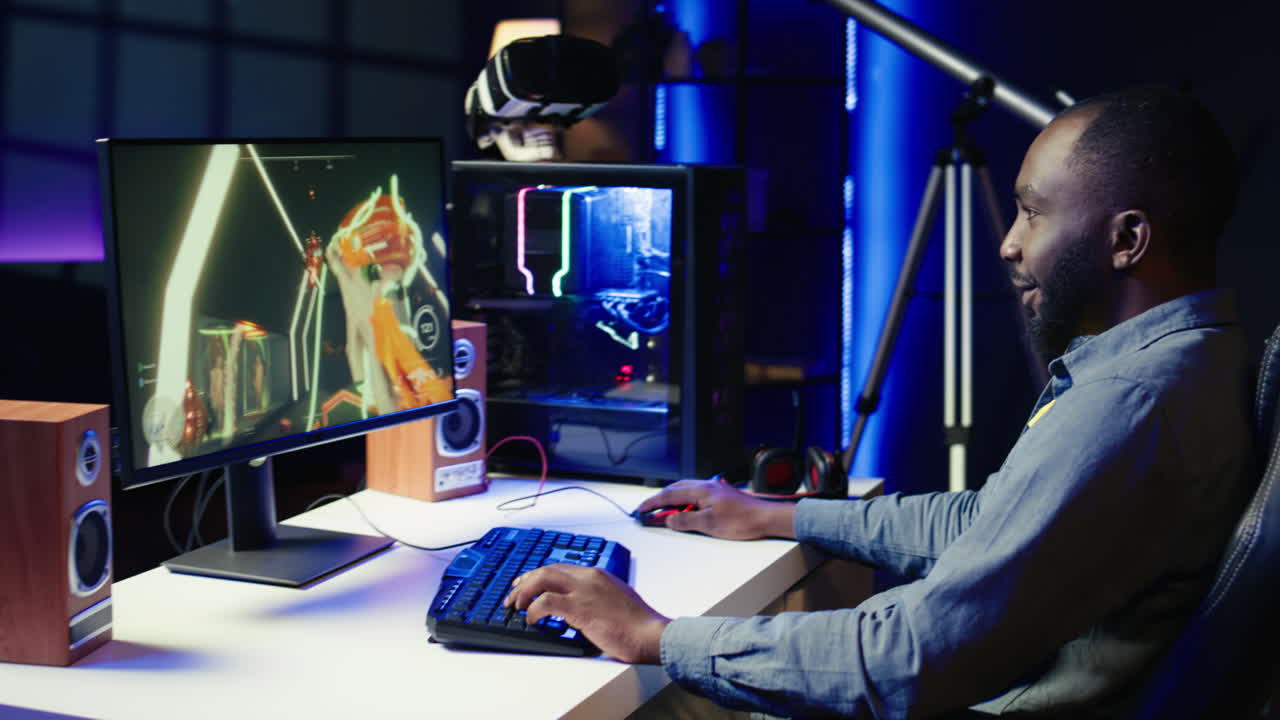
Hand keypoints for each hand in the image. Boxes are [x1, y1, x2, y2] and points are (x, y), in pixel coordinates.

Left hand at [503, 564, 668, 663]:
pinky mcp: (580, 608)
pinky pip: (546, 602)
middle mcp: (589, 577)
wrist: (651, 634)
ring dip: (524, 592)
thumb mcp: (617, 601)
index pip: (560, 568)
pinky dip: (533, 610)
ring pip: (542, 579)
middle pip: (547, 569)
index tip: (526, 585)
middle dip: (525, 581)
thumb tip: (581, 610)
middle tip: (513, 596)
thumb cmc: (639, 625)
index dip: (539, 575)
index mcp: (598, 575)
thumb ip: (598, 599)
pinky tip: (531, 619)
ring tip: (516, 606)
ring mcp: (584, 591)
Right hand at [635, 477, 796, 539]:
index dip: (653, 503)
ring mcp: (715, 488)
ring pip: (686, 489)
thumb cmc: (742, 521)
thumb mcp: (709, 525)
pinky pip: (696, 493)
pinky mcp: (721, 494)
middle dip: (660, 498)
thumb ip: (686, 521)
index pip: (670, 495)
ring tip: (664, 510)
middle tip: (648, 509)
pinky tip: (687, 508)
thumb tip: (669, 519)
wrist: (766, 518)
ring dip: (672, 498)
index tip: (641, 510)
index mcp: (701, 490)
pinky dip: (685, 499)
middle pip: (676, 489)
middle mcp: (707, 485)